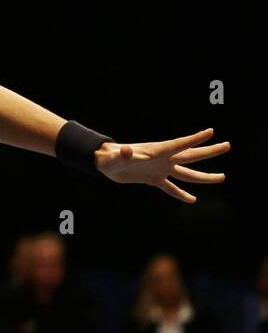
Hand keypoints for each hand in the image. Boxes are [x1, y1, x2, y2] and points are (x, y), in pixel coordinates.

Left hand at [95, 127, 228, 202]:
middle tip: (227, 145)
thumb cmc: (109, 157)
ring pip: (186, 174)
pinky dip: (180, 194)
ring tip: (222, 177)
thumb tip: (127, 151)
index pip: (180, 144)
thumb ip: (123, 155)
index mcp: (157, 151)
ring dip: (203, 176)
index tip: (211, 132)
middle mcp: (163, 159)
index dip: (195, 138)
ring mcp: (160, 169)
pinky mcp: (153, 179)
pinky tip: (192, 200)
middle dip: (209, 151)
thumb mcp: (116, 157)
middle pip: (191, 156)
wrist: (104, 163)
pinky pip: (170, 188)